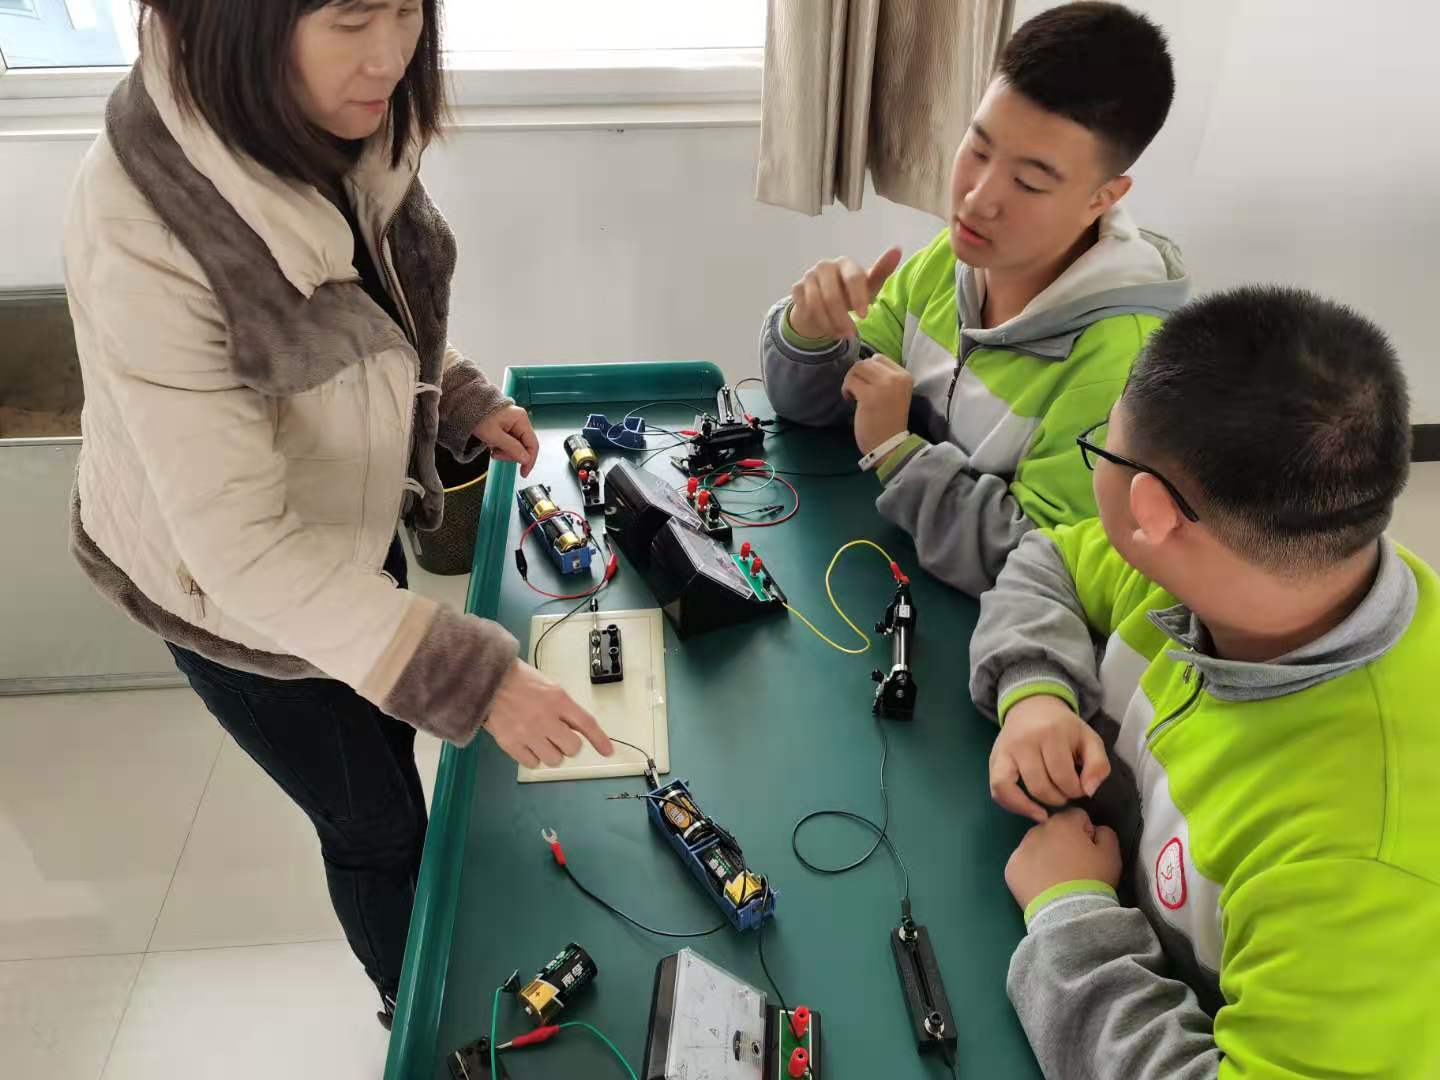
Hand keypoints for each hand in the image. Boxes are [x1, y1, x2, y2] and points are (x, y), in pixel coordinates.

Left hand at [475, 405, 538, 477]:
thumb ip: (512, 448)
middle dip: (510, 454)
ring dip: (504, 451)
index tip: (523, 473)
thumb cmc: (478, 416)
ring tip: (491, 447)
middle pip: (523, 446)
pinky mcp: (506, 426)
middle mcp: (520, 420)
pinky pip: (509, 441)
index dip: (529, 460)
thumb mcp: (494, 435)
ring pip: (515, 445)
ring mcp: (513, 423)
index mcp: (521, 420)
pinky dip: (500, 446)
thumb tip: (526, 459)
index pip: (532, 444)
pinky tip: (491, 443)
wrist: (464, 405)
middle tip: (496, 455)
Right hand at [483, 659, 613, 767]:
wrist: (488, 681)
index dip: (600, 740)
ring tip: (541, 740)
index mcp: (558, 700)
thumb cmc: (519, 681)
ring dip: (552, 753)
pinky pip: (533, 763)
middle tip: (560, 737)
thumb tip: (578, 728)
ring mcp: (528, 732)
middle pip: (572, 748)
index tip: (608, 750)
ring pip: (554, 759)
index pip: (587, 724)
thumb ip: (565, 708)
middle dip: (569, 745)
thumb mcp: (550, 687)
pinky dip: (533, 758)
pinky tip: (528, 745)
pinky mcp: (511, 743)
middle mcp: (545, 718)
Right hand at [789, 246, 903, 339]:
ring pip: (817, 305)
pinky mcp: (796, 287)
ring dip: (830, 324)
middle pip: (832, 296)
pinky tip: (829, 330)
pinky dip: (819, 323)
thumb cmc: (852, 293)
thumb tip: (898, 248)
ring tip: (842, 334)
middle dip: (842, 319)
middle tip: (851, 334)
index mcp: (846, 263)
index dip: (858, 299)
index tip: (864, 316)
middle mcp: (825, 265)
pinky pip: (805, 309)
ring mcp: (809, 275)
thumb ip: (882, 270)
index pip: (853, 279)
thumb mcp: (869, 286)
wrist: (826, 302)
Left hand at [841, 356, 912, 453]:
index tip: (866, 384)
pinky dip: (846, 390)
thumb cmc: (889, 420)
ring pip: (857, 368)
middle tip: (856, 390)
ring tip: (853, 395)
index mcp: (904, 376)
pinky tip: (850, 400)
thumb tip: (862, 367)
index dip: (867, 369)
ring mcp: (883, 386)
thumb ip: (884, 378)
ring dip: (850, 380)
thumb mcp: (894, 393)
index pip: (879, 358)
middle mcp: (896, 378)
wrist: (890, 445)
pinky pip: (850, 382)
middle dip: (857, 374)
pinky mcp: (869, 396)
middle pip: (866, 362)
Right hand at [990, 695, 1109, 822]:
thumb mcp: (1090, 739)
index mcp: (1051, 733)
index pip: (1063, 777)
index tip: (1080, 787)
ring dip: (1034, 805)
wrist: (1033, 706)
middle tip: (1065, 793)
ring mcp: (1004, 750)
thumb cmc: (1065, 727)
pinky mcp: (994, 758)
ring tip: (1047, 806)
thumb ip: (1099, 765)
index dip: (1076, 790)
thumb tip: (1089, 791)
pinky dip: (1011, 804)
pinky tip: (1028, 809)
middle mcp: (1023, 741)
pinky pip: (996, 788)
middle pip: (1040, 787)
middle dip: (1058, 798)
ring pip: (1012, 789)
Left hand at [1005, 807, 1120, 911]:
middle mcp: (1037, 830)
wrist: (1068, 913)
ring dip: (1046, 854)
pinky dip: (1031, 871)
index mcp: (1062, 823)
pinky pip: (1024, 863)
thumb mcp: (1112, 854)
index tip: (1089, 851)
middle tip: (1073, 866)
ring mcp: (1021, 849)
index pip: (1077, 816)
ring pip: (1037, 845)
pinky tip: (1043, 885)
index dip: (1086, 832)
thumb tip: (1094, 829)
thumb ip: (1105, 832)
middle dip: (1063, 841)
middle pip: (1054, 829)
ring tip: (1057, 877)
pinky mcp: (1011, 868)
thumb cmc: (1092, 881)